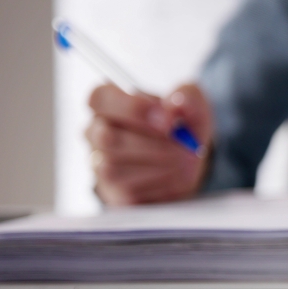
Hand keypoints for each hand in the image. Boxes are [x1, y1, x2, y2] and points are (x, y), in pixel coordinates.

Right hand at [86, 83, 213, 205]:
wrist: (189, 159)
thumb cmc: (181, 124)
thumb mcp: (191, 102)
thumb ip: (186, 96)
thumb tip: (175, 105)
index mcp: (109, 102)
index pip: (99, 98)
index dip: (132, 108)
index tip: (167, 118)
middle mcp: (96, 132)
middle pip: (106, 137)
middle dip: (152, 143)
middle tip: (182, 143)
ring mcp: (99, 164)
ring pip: (113, 167)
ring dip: (157, 165)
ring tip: (182, 159)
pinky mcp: (113, 192)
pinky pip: (126, 192)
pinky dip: (156, 184)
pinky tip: (172, 175)